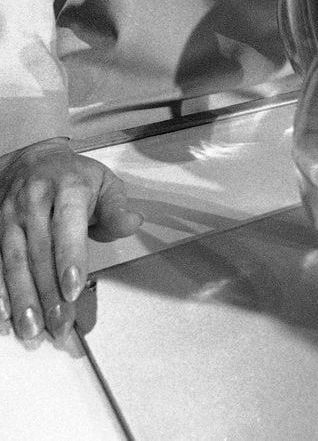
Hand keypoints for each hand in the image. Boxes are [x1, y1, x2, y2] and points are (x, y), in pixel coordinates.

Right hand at [0, 138, 141, 343]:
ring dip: (22, 298)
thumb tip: (132, 223)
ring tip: (32, 328)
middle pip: (40, 251)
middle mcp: (34, 200)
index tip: (73, 288)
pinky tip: (5, 316)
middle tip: (60, 324)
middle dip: (49, 292)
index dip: (69, 258)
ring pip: (13, 261)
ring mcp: (10, 215)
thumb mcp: (104, 182)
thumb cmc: (72, 177)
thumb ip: (117, 208)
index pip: (67, 224)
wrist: (32, 160)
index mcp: (67, 186)